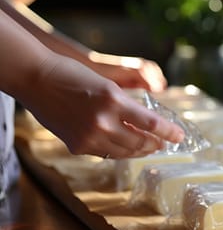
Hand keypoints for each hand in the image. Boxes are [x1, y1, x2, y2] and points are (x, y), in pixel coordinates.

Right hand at [23, 55, 183, 158]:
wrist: (36, 79)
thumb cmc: (73, 75)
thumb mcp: (107, 85)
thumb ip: (125, 106)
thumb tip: (145, 124)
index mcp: (114, 101)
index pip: (152, 124)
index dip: (169, 132)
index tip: (180, 136)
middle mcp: (104, 122)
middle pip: (141, 142)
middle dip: (156, 144)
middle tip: (164, 143)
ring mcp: (90, 137)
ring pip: (125, 152)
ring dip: (140, 151)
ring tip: (148, 147)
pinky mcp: (78, 146)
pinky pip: (106, 154)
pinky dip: (119, 151)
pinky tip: (125, 148)